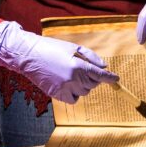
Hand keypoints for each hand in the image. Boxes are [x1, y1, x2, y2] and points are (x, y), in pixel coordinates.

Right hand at [0, 21, 117, 102]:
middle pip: (92, 85)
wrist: (29, 55)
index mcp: (78, 66)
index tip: (116, 79)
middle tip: (84, 69)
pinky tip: (68, 84)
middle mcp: (72, 79)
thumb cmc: (52, 47)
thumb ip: (91, 57)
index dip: (110, 78)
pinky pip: (73, 99)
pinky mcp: (56, 94)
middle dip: (92, 78)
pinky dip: (74, 94)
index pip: (99, 75)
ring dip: (83, 86)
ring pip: (84, 92)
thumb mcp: (73, 47)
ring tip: (73, 75)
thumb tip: (104, 67)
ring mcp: (64, 88)